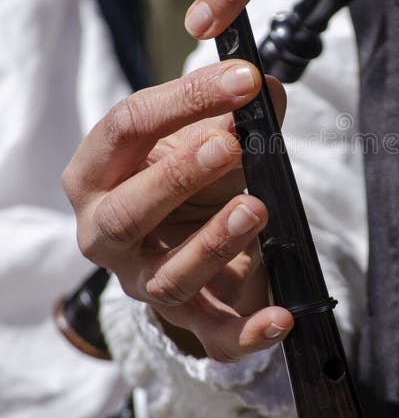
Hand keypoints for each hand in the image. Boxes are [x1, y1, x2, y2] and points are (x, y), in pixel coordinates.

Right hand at [62, 61, 293, 360]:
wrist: (181, 236)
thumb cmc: (183, 176)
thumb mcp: (200, 138)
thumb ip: (232, 113)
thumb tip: (267, 91)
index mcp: (97, 174)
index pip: (124, 130)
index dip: (181, 101)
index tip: (240, 80)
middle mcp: (107, 233)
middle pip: (126, 212)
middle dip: (176, 178)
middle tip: (228, 146)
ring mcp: (143, 282)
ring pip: (168, 277)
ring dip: (213, 243)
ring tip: (258, 208)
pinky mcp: (187, 320)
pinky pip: (213, 337)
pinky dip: (248, 332)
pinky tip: (282, 317)